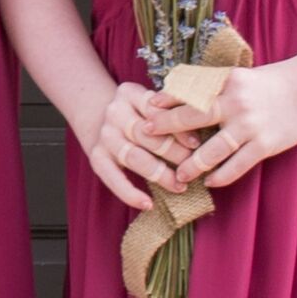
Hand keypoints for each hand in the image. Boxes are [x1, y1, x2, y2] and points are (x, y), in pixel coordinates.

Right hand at [81, 80, 186, 212]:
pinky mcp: (96, 156)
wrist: (98, 115)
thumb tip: (200, 141)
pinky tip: (148, 204)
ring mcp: (104, 135)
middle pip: (146, 134)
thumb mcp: (153, 102)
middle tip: (193, 168)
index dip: (178, 129)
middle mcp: (113, 112)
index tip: (196, 145)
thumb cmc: (140, 112)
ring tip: (180, 186)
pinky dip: (129, 193)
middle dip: (173, 154)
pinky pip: (112, 178)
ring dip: (159, 174)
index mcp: (129, 93)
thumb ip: (172, 113)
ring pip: (133, 156)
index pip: (156, 111)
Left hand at [154, 57, 296, 194]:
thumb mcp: (237, 77)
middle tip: (147, 135)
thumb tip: (174, 94)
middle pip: (195, 116)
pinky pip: (239, 164)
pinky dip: (223, 175)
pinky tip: (210, 182)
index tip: (148, 106)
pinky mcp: (265, 144)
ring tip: (178, 175)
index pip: (191, 90)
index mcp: (227, 82)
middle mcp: (236, 103)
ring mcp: (250, 125)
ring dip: (194, 163)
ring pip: (215, 148)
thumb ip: (210, 86)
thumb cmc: (267, 84)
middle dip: (169, 126)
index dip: (168, 98)